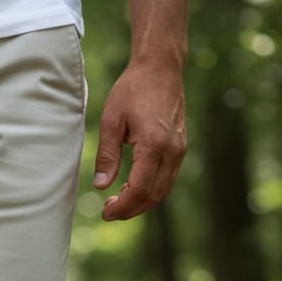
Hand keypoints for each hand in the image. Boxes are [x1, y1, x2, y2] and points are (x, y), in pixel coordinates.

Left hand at [93, 59, 186, 220]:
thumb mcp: (111, 121)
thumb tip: (101, 186)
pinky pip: (167, 178)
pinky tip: (133, 188)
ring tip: (118, 203)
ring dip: (142, 202)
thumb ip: (107, 155)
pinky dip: (151, 190)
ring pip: (163, 190)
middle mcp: (172, 151)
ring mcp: (179, 149)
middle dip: (131, 210)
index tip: (105, 213)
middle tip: (108, 211)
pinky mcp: (180, 147)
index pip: (140, 190)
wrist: (160, 67)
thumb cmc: (133, 89)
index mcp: (154, 145)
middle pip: (154, 196)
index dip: (123, 207)